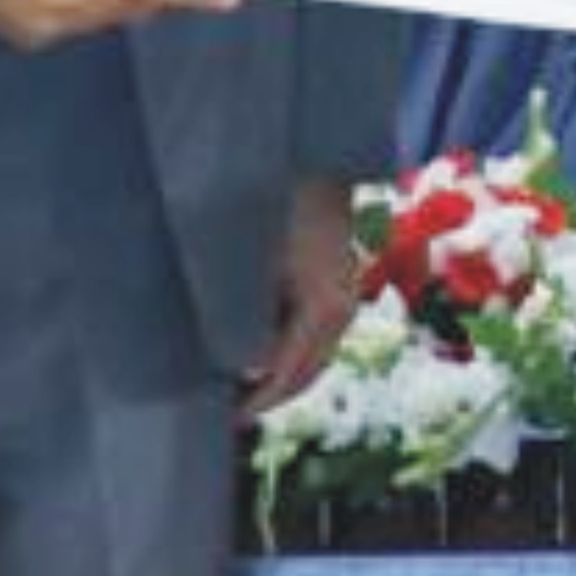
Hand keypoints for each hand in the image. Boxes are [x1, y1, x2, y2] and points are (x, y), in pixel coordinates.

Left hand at [242, 181, 369, 423]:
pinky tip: (266, 355)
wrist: (313, 161)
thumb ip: (251, 319)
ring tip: (247, 390)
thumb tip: (247, 366)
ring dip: (285, 377)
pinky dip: (293, 354)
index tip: (231, 414)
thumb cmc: (278, 206)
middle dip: (273, 395)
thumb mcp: (254, 266)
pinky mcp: (339, 288)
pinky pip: (317, 337)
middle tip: (235, 413)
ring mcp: (344, 299)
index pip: (290, 372)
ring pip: (315, 357)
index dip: (260, 398)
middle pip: (308, 372)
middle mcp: (340, 310)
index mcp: (323, 309)